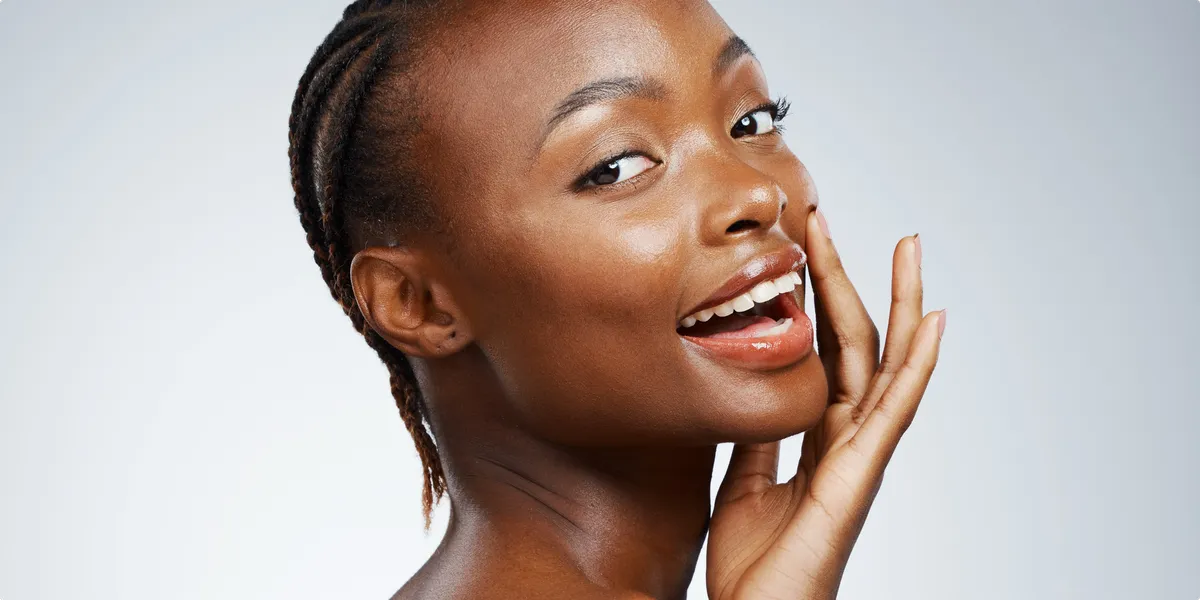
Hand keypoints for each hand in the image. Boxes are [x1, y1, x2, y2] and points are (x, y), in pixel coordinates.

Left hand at [707, 209, 945, 599]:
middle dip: (848, 279)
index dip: (814, 299)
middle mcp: (847, 438)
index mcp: (818, 438)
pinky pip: (893, 411)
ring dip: (899, 302)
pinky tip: (934, 323)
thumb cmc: (755, 564)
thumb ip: (755, 438)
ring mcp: (861, 455)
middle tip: (831, 217)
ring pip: (887, 364)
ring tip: (910, 247)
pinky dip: (917, 365)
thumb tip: (752, 390)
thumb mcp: (741, 482)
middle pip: (857, 344)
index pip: (824, 353)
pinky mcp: (861, 477)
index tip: (802, 245)